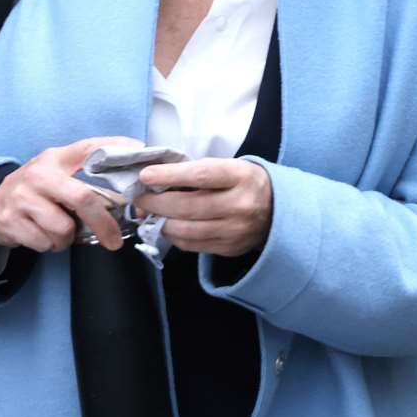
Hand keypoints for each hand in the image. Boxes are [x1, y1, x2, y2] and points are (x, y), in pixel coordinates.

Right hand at [0, 136, 143, 252]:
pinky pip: (43, 243)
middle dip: (103, 223)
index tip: (141, 154)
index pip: (91, 148)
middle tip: (114, 240)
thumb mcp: (61, 170)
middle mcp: (38, 175)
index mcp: (57, 158)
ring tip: (62, 230)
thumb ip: (90, 169)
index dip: (117, 148)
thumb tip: (134, 175)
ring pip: (63, 229)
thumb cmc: (40, 188)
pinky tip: (43, 234)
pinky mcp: (8, 221)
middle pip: (82, 198)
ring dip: (68, 238)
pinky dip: (50, 245)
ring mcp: (20, 198)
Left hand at [134, 158, 273, 256]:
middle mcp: (241, 204)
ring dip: (161, 223)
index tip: (146, 175)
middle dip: (156, 203)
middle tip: (139, 198)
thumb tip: (156, 180)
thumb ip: (199, 173)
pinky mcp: (230, 248)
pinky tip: (169, 226)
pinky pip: (192, 245)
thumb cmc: (245, 183)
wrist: (277, 210)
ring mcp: (236, 230)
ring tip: (149, 214)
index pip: (201, 175)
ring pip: (186, 230)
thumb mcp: (231, 167)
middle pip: (188, 207)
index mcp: (242, 176)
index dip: (170, 176)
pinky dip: (174, 236)